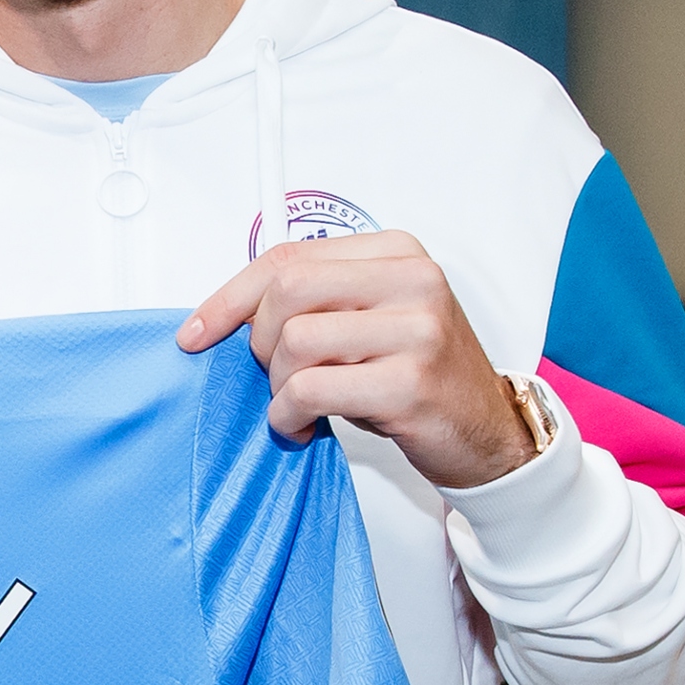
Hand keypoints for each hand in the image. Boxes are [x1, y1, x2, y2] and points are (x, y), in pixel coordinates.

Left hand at [176, 233, 533, 489]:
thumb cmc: (417, 377)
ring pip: (293, 341)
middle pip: (285, 291)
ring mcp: (416, 328)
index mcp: (396, 252)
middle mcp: (411, 279)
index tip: (198, 332)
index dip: (230, 297)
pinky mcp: (409, 381)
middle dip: (259, 343)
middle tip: (275, 375)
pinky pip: (310, 390)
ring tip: (298, 404)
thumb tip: (227, 314)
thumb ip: (316, 301)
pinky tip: (303, 426)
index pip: (288, 257)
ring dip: (277, 385)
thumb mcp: (370, 321)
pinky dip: (288, 415)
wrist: (486, 433)